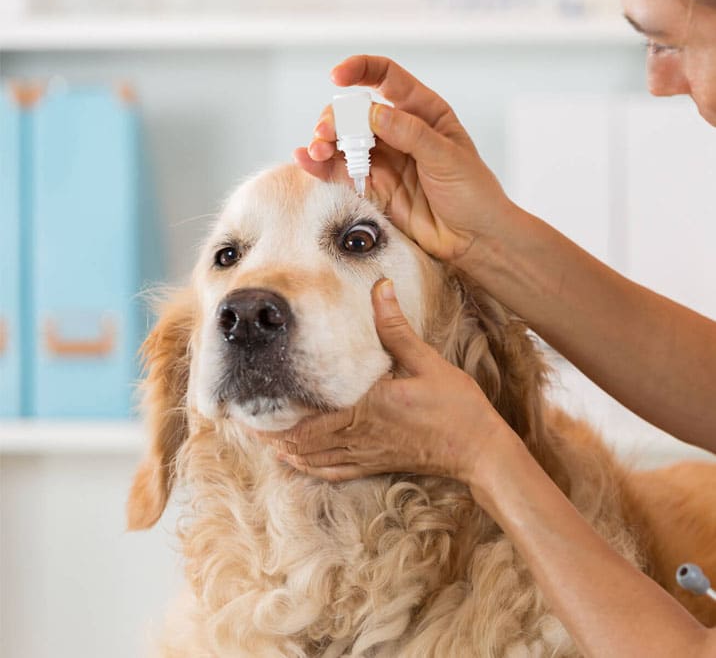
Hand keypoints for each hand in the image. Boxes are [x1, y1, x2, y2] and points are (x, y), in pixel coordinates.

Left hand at [254, 278, 510, 486]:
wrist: (478, 449)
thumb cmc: (455, 407)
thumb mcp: (426, 361)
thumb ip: (396, 327)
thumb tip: (380, 288)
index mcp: (364, 410)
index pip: (307, 419)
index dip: (274, 417)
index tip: (249, 407)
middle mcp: (358, 436)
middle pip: (300, 443)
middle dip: (268, 434)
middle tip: (242, 422)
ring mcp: (365, 456)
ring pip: (311, 460)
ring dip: (283, 450)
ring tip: (260, 439)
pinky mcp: (375, 465)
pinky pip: (333, 472)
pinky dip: (309, 468)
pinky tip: (297, 462)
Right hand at [295, 55, 513, 263]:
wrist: (475, 238)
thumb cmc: (473, 193)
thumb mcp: (447, 156)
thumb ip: (410, 133)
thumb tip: (372, 113)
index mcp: (423, 112)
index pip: (386, 78)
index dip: (361, 71)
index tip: (338, 76)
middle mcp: (399, 131)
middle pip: (356, 112)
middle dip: (336, 118)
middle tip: (327, 134)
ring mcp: (385, 160)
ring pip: (344, 142)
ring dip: (325, 143)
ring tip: (317, 151)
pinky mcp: (374, 187)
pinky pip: (342, 172)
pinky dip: (322, 167)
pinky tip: (306, 160)